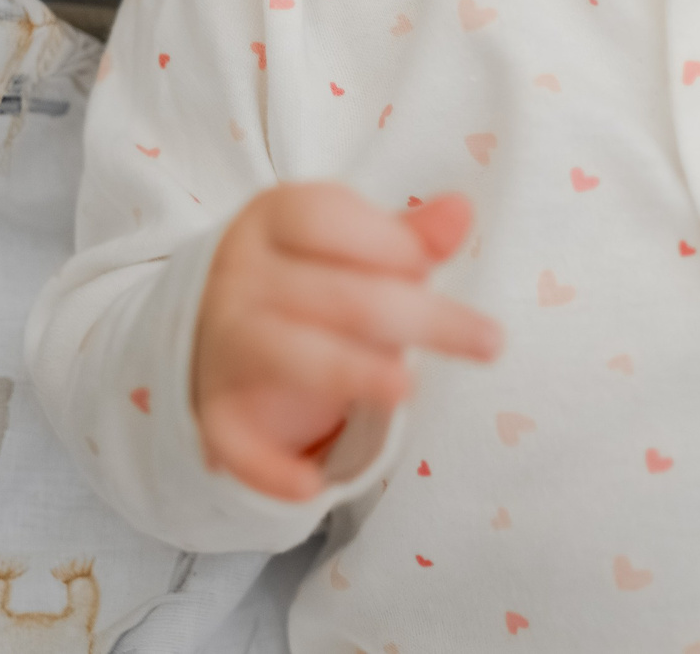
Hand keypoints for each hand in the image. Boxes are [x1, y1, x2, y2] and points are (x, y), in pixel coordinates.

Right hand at [193, 186, 500, 500]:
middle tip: (490, 342)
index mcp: (275, 218)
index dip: (389, 245)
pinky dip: (267, 468)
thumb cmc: (306, 273)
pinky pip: (234, 440)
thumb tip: (462, 212)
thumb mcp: (349, 241)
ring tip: (406, 389)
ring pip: (289, 355)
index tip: (429, 268)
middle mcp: (241, 276)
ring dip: (348, 374)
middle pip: (337, 296)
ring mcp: (223, 342)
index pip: (328, 223)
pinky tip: (312, 487)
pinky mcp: (214, 407)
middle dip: (420, 319)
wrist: (209, 320)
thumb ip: (406, 235)